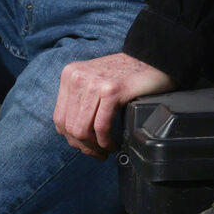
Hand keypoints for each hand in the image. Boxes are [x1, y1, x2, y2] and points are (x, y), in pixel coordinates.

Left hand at [53, 52, 173, 158]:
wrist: (154, 59)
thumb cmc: (127, 75)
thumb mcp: (94, 82)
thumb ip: (81, 101)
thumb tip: (74, 135)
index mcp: (70, 75)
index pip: (59, 118)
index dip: (71, 139)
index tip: (85, 147)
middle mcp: (77, 77)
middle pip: (70, 126)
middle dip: (84, 147)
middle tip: (98, 154)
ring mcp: (93, 83)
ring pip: (83, 129)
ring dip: (95, 147)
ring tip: (106, 150)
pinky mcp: (111, 91)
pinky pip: (101, 126)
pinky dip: (106, 141)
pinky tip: (115, 144)